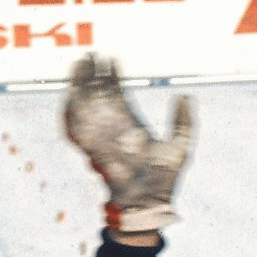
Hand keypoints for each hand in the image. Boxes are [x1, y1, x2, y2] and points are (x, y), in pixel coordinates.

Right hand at [63, 55, 193, 233]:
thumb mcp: (180, 145)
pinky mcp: (92, 148)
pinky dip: (71, 110)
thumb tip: (185, 96)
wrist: (149, 202)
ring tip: (79, 64)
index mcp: (130, 125)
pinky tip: (71, 92)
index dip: (113, 76)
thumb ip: (183, 121)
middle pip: (98, 94)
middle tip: (90, 54)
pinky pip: (75, 127)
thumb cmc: (164, 179)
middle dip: (92, 74)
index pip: (117, 94)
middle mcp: (112, 128)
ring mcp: (101, 137)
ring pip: (85, 105)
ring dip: (79, 85)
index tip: (112, 59)